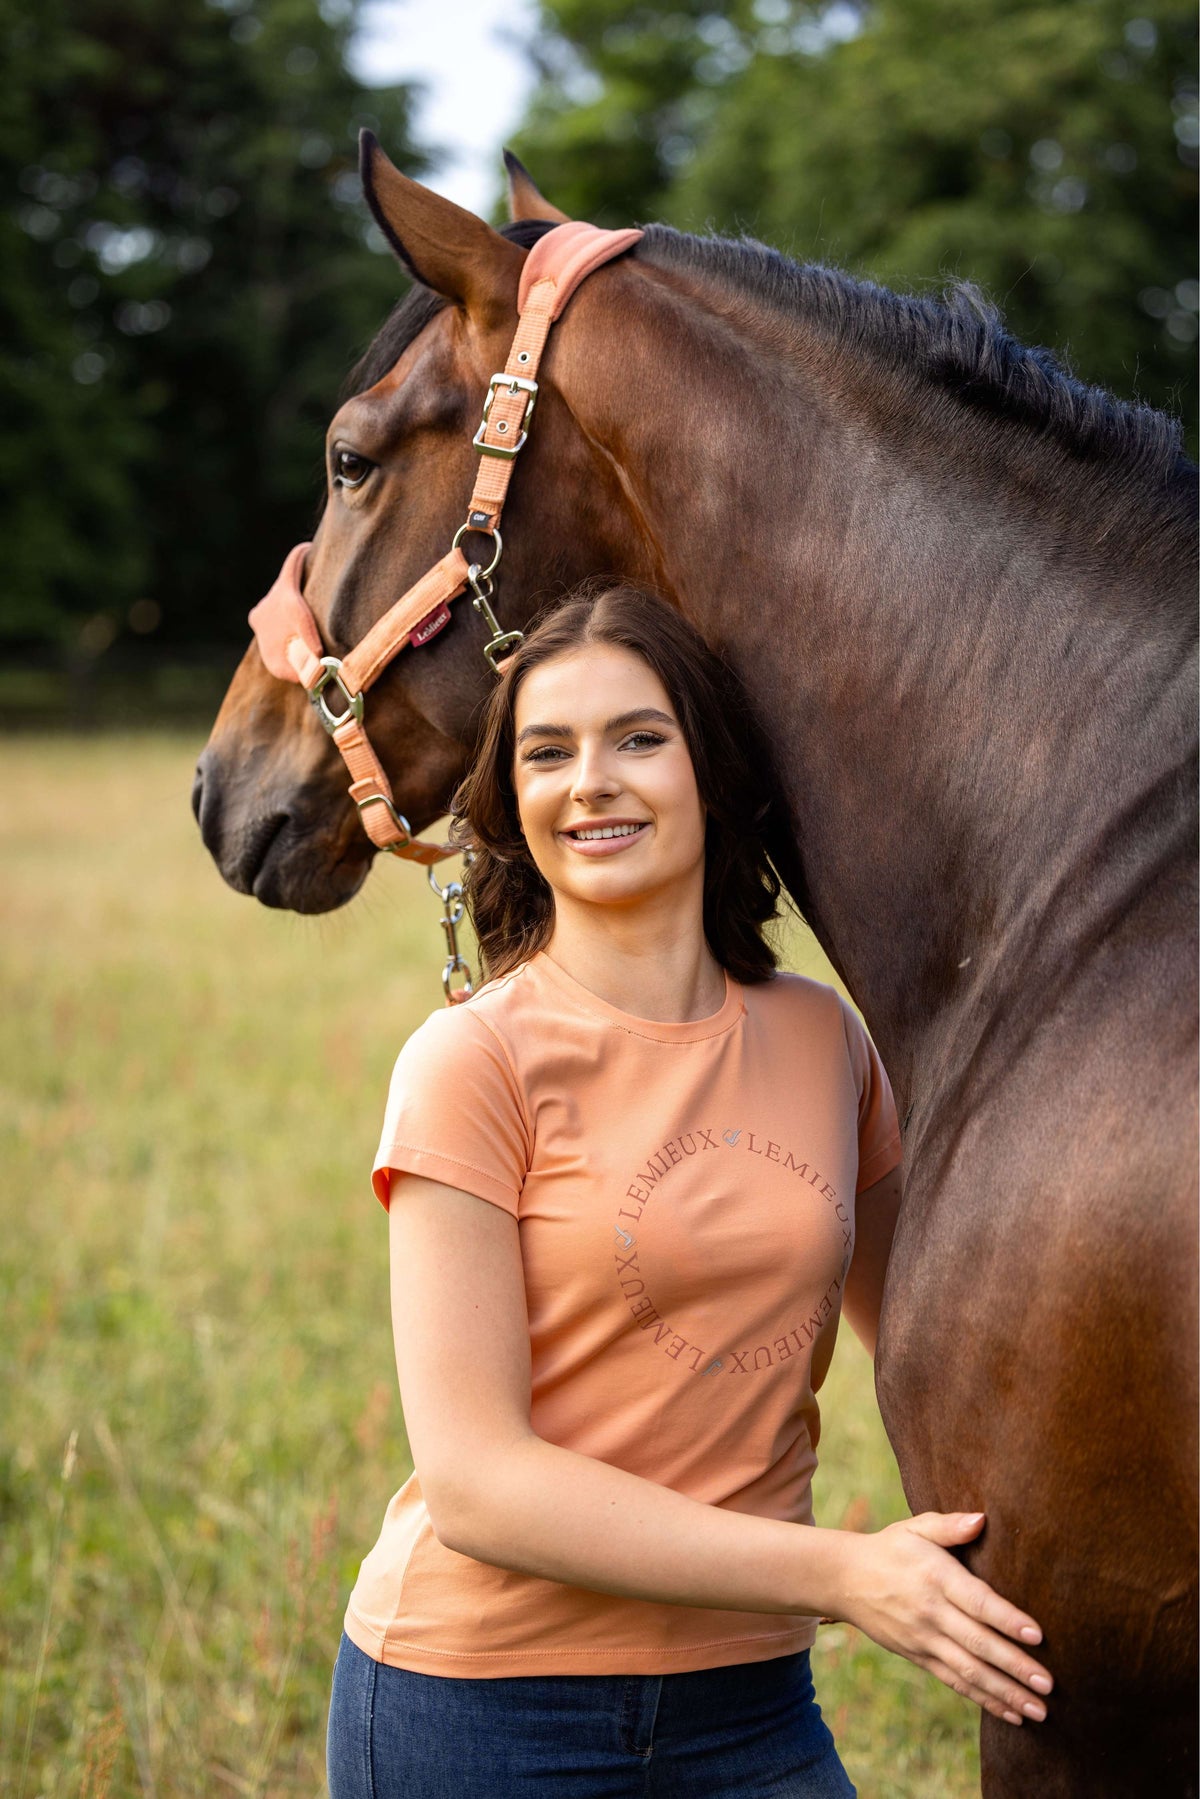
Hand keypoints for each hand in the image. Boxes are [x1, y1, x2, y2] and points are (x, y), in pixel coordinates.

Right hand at [838, 1511, 1052, 1725]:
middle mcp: (931, 1613)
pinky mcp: (919, 1658)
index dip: (1007, 1619)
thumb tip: (982, 1519)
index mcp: (936, 1577)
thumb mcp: (915, 1528)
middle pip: (977, 1643)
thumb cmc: (892, 1548)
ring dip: (1005, 1693)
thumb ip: (950, 1525)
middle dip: (1015, 1666)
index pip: (976, 1601)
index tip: (1037, 1635)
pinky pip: (955, 1682)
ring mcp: (924, 1640)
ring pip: (969, 1671)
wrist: (846, 1580)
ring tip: (1039, 1711)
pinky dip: (983, 1699)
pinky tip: (1011, 1714)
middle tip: (1048, 1685)